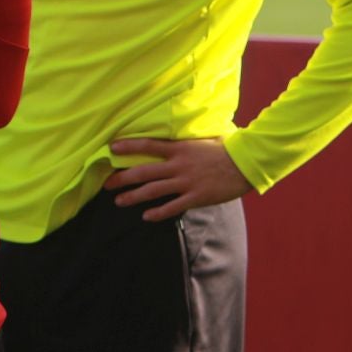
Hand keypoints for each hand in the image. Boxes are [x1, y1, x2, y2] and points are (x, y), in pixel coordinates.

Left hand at [104, 137, 252, 220]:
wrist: (245, 163)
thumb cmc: (226, 149)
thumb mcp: (202, 139)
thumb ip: (186, 140)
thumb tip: (176, 134)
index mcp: (179, 148)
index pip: (148, 145)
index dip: (128, 146)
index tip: (111, 148)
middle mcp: (178, 165)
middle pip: (144, 171)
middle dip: (122, 178)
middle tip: (106, 184)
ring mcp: (186, 182)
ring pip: (153, 191)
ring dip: (134, 197)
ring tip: (119, 201)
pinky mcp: (196, 197)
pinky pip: (172, 207)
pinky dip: (158, 212)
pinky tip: (146, 216)